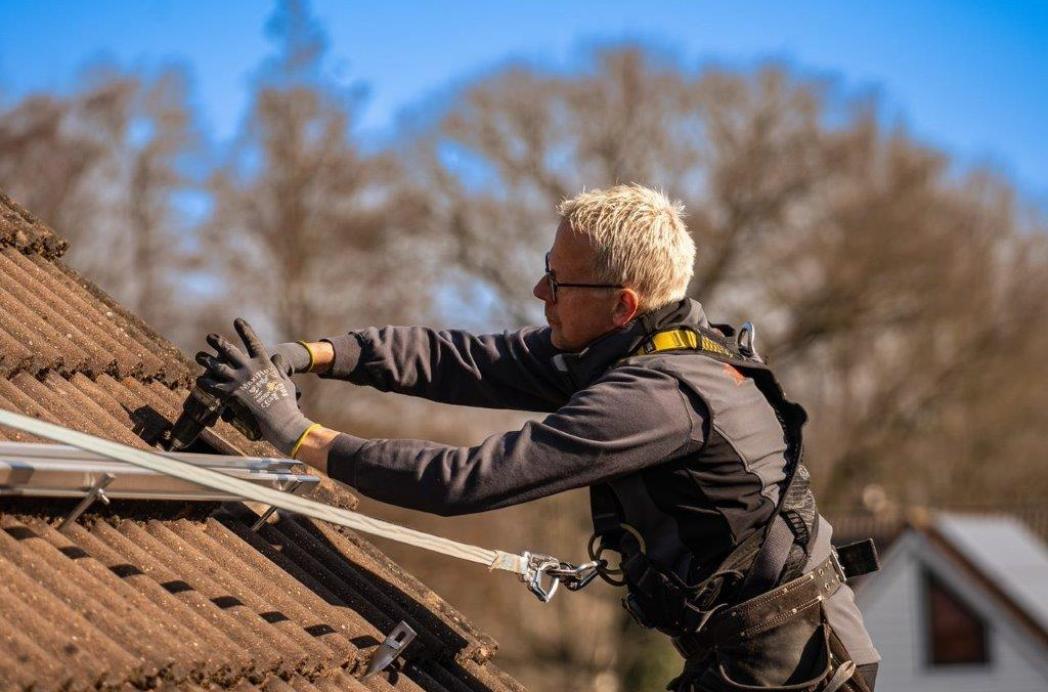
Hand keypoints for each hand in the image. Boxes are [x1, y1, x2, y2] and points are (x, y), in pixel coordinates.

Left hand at [196, 319, 314, 456]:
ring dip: (206, 360)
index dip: (245, 330)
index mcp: (264, 363)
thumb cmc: (286, 403)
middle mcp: (249, 368)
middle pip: (230, 350)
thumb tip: (276, 357)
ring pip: (217, 366)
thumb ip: (279, 368)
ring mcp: (238, 381)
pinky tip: (200, 379)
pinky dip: (205, 382)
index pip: (253, 342)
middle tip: (210, 337)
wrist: (279, 420)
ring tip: (199, 356)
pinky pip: (213, 385)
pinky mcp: (231, 394)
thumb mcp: (286, 381)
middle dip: (218, 342)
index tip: (237, 321)